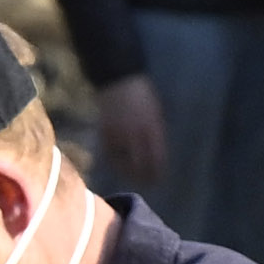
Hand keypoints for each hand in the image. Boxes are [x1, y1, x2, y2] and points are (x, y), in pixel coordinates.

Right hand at [95, 74, 168, 189]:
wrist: (119, 79)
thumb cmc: (143, 95)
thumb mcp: (156, 113)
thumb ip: (155, 132)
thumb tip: (157, 152)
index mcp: (152, 128)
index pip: (157, 157)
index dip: (158, 171)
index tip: (159, 179)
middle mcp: (136, 133)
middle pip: (140, 163)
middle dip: (144, 176)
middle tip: (146, 184)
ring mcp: (119, 133)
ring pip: (123, 161)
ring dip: (128, 172)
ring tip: (132, 179)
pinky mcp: (105, 131)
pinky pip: (110, 152)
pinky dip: (114, 161)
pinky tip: (117, 165)